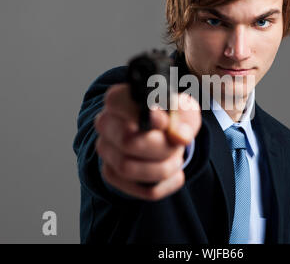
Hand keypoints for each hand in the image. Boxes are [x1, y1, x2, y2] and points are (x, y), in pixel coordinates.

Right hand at [94, 83, 200, 200]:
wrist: (166, 133)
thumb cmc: (173, 116)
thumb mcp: (184, 109)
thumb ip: (184, 117)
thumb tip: (178, 136)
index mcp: (119, 100)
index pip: (119, 106)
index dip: (147, 118)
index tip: (166, 122)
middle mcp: (105, 123)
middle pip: (127, 142)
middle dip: (161, 147)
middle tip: (176, 144)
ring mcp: (106, 150)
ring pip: (130, 168)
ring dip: (165, 167)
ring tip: (177, 157)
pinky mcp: (112, 174)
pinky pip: (143, 189)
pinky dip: (166, 183)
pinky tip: (175, 173)